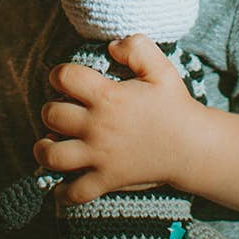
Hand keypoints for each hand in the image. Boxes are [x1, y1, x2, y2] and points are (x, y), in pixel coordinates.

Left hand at [32, 34, 199, 204]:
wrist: (193, 147)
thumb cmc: (175, 106)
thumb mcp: (161, 68)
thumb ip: (137, 48)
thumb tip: (111, 46)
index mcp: (108, 97)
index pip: (64, 77)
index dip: (59, 74)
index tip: (66, 80)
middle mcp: (98, 126)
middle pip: (51, 114)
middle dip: (51, 110)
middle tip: (63, 111)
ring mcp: (100, 156)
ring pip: (52, 155)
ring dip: (45, 148)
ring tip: (50, 143)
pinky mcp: (106, 180)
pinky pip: (74, 192)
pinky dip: (63, 191)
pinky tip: (62, 182)